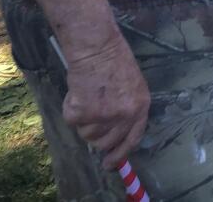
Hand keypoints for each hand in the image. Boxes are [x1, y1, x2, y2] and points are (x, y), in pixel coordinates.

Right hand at [61, 33, 149, 168]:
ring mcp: (103, 116)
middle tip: (91, 118)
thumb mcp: (132, 86)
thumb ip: (126, 108)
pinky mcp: (82, 113)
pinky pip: (72, 121)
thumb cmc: (114, 60)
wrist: (97, 47)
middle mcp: (124, 115)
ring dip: (84, 119)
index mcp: (141, 107)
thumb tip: (113, 132)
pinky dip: (71, 107)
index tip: (109, 163)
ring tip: (88, 95)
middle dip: (96, 136)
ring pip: (87, 134)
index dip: (120, 154)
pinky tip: (78, 91)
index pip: (132, 139)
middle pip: (105, 142)